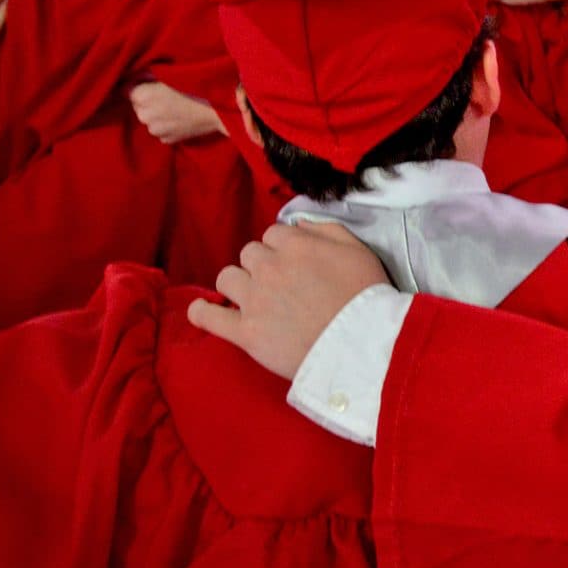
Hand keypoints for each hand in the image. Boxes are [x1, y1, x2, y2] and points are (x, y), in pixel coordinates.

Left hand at [128, 80, 223, 143]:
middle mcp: (144, 115)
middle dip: (147, 100)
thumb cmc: (197, 87)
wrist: (219, 111)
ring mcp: (155, 130)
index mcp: (143, 96)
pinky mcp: (166, 140)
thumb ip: (148, 74)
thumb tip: (136, 74)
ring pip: (149, 119)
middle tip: (166, 94)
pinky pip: (161, 130)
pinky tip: (181, 118)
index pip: (125, 90)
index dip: (136, 85)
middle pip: (137, 105)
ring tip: (176, 106)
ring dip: (157, 113)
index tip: (147, 83)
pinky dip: (167, 124)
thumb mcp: (171, 74)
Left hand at [186, 217, 388, 380]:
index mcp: (296, 245)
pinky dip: (202, 312)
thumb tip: (299, 223)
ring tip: (254, 297)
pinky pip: (208, 316)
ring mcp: (254, 299)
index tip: (294, 262)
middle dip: (263, 264)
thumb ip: (328, 229)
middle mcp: (270, 267)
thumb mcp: (359, 250)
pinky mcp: (245, 331)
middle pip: (250, 253)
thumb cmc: (365, 297)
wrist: (360, 345)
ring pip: (227, 277)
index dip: (284, 247)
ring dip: (238, 283)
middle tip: (281, 284)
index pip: (273, 233)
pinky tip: (204, 309)